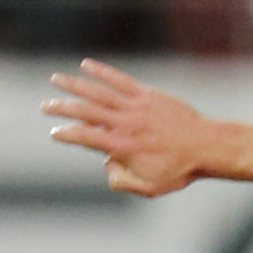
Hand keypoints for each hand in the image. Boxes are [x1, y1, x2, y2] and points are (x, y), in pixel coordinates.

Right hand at [45, 59, 222, 196]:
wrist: (207, 147)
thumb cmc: (180, 170)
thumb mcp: (149, 188)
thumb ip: (121, 182)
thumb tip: (106, 166)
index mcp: (122, 147)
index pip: (84, 137)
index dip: (66, 134)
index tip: (55, 133)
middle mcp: (125, 124)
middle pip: (85, 111)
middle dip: (62, 108)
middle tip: (45, 106)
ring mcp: (136, 107)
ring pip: (98, 92)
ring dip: (74, 85)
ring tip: (55, 79)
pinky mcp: (148, 95)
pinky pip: (120, 80)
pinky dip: (102, 72)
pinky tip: (86, 64)